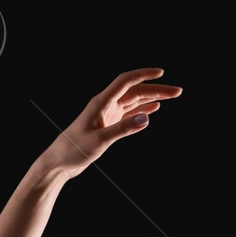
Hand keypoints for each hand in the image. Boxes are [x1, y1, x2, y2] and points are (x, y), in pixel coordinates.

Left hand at [40, 67, 181, 178]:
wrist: (58, 163)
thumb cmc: (73, 150)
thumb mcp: (100, 141)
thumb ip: (123, 129)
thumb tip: (147, 119)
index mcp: (101, 102)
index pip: (126, 82)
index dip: (144, 75)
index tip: (162, 73)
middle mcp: (105, 105)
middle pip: (134, 91)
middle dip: (156, 89)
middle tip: (177, 91)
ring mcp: (107, 114)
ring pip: (133, 101)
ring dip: (152, 98)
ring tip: (170, 98)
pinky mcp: (107, 124)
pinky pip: (128, 113)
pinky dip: (141, 110)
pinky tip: (152, 109)